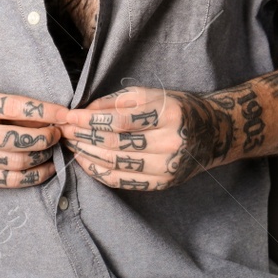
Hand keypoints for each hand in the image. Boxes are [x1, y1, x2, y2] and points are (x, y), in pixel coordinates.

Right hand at [0, 85, 71, 187]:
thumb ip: (10, 107)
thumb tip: (52, 116)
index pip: (16, 106)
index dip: (45, 110)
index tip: (66, 113)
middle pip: (18, 138)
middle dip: (46, 137)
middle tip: (58, 133)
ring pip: (17, 161)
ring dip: (43, 157)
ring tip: (52, 149)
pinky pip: (10, 181)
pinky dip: (34, 176)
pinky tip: (46, 168)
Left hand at [61, 85, 236, 190]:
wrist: (214, 133)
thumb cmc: (178, 108)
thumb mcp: (152, 94)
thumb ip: (117, 101)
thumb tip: (83, 110)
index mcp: (168, 114)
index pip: (119, 120)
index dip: (89, 120)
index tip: (68, 116)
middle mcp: (171, 143)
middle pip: (115, 144)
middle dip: (83, 136)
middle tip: (63, 130)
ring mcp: (168, 167)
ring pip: (116, 164)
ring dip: (87, 154)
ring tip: (70, 144)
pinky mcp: (163, 184)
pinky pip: (123, 181)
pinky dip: (99, 172)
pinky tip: (85, 161)